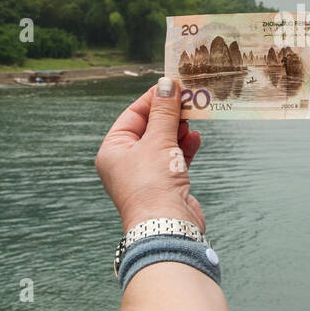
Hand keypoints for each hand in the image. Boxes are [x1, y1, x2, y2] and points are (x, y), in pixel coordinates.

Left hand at [97, 76, 204, 232]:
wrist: (167, 227)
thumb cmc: (153, 184)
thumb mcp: (158, 141)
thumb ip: (164, 111)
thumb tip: (166, 84)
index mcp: (113, 150)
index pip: (132, 115)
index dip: (153, 99)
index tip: (173, 85)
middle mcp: (126, 162)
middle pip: (149, 128)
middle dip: (169, 114)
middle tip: (189, 99)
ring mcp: (147, 174)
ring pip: (164, 142)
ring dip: (179, 130)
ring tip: (194, 117)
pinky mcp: (166, 184)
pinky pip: (175, 158)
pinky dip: (184, 147)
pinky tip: (195, 138)